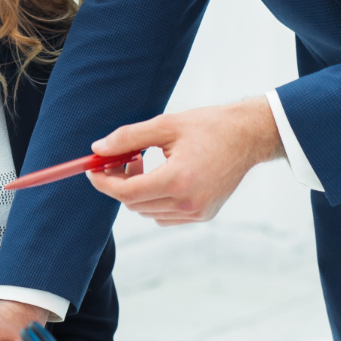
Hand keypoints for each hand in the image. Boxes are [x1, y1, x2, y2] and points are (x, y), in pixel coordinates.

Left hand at [86, 96, 283, 225]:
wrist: (247, 137)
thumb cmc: (208, 126)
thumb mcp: (165, 125)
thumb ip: (128, 137)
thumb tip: (97, 149)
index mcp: (178, 180)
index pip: (127, 193)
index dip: (104, 182)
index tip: (92, 169)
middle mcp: (188, 203)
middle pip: (134, 204)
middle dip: (118, 183)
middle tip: (118, 158)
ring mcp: (197, 213)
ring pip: (147, 211)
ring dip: (136, 191)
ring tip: (143, 162)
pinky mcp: (204, 215)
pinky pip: (164, 216)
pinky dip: (153, 200)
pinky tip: (160, 176)